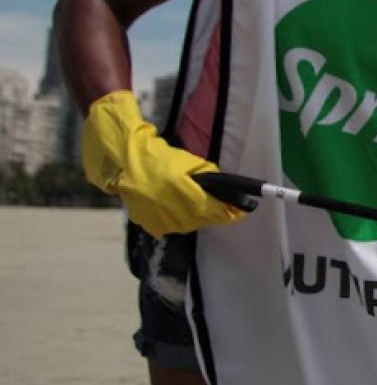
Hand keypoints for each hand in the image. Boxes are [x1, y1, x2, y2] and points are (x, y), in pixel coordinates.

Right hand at [81, 90, 245, 237]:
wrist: (124, 163)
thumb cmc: (160, 159)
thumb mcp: (191, 163)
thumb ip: (210, 177)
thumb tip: (224, 189)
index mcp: (191, 199)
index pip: (220, 212)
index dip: (233, 211)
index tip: (244, 209)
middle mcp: (178, 215)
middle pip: (205, 219)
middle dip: (213, 211)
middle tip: (220, 203)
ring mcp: (163, 222)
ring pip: (189, 224)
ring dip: (195, 215)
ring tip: (194, 201)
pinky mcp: (150, 225)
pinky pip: (171, 224)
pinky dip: (176, 216)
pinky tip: (174, 205)